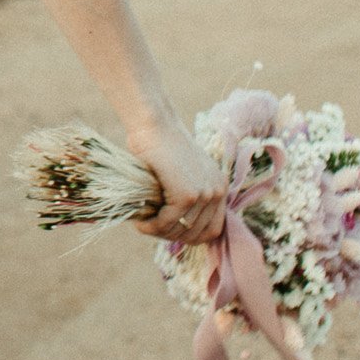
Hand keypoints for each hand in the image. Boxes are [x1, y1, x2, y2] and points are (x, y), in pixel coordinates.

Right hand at [127, 114, 226, 247]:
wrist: (153, 123)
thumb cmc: (160, 144)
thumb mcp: (183, 172)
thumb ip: (187, 195)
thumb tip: (176, 228)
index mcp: (219, 186)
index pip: (213, 230)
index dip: (189, 236)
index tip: (169, 231)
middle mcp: (217, 191)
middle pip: (197, 234)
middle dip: (172, 235)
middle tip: (151, 228)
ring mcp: (204, 193)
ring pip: (181, 230)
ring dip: (159, 232)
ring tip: (143, 224)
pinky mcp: (187, 194)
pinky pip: (167, 222)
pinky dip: (151, 226)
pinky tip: (140, 222)